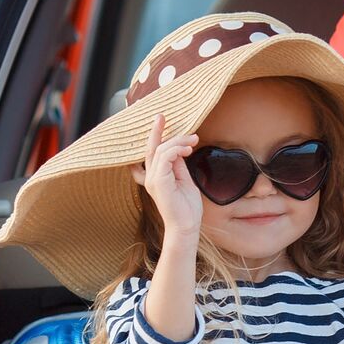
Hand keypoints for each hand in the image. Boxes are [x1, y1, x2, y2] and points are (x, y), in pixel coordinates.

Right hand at [131, 112, 202, 251]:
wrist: (186, 227)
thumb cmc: (187, 208)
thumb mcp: (184, 180)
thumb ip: (179, 165)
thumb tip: (179, 149)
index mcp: (156, 176)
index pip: (153, 152)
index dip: (155, 135)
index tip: (161, 120)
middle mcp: (151, 177)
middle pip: (152, 147)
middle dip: (156, 130)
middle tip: (162, 116)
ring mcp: (153, 179)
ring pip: (161, 150)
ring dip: (178, 141)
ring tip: (193, 140)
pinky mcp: (159, 181)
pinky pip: (164, 156)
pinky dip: (177, 149)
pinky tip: (188, 150)